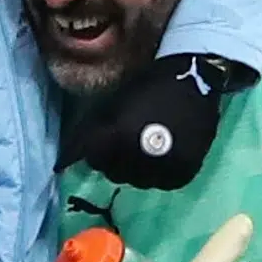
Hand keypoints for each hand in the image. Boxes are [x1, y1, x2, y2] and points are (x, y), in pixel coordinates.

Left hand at [56, 54, 242, 189]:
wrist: (193, 77)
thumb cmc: (147, 86)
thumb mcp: (113, 104)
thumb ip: (91, 131)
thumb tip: (68, 158)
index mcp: (118, 136)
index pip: (93, 160)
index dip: (96, 152)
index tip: (103, 144)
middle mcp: (140, 156)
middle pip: (114, 174)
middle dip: (115, 162)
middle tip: (126, 147)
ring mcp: (165, 166)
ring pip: (139, 182)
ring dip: (137, 170)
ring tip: (145, 152)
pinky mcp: (185, 171)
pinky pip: (164, 183)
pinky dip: (160, 174)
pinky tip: (162, 158)